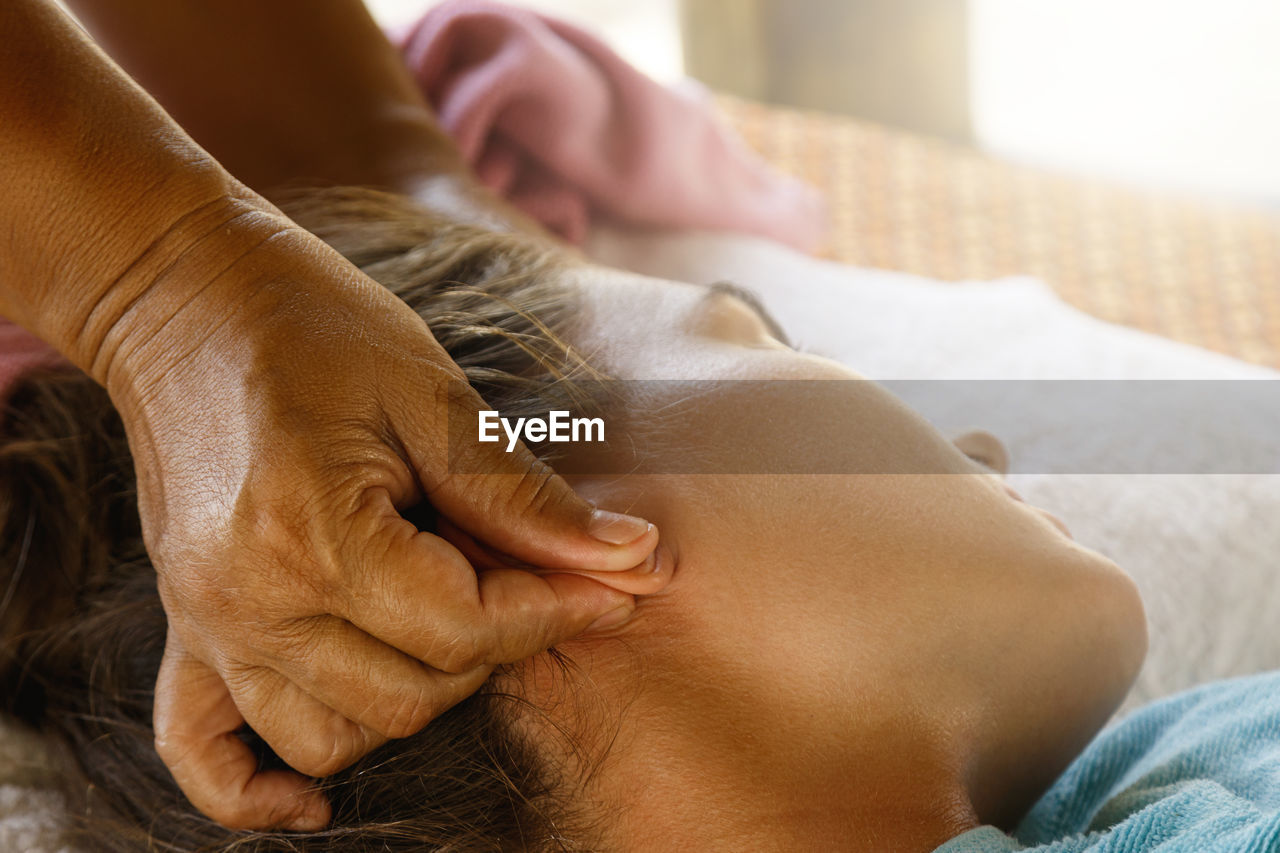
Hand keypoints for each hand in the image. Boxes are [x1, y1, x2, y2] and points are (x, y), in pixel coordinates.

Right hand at [104, 204, 659, 829]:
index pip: (465, 628)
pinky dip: (260, 792)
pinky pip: (207, 753)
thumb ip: (522, 493)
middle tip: (541, 575)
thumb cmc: (312, 321)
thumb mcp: (431, 393)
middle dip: (501, 642)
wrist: (177, 292)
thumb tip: (628, 555)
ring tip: (452, 617)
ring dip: (417, 694)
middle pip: (413, 692)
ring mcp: (207, 621)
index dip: (556, 608)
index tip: (615, 580)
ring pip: (336, 735)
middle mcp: (250, 599)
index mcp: (313, 533)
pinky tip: (319, 798)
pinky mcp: (185, 624)